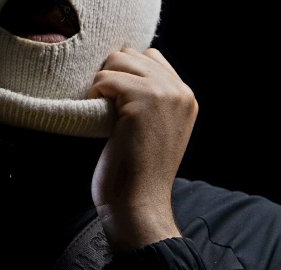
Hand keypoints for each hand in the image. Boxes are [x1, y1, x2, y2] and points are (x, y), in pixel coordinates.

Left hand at [88, 48, 197, 251]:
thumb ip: (151, 102)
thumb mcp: (155, 131)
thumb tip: (122, 73)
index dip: (125, 75)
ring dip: (102, 83)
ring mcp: (164, 93)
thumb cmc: (137, 175)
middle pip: (132, 54)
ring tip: (102, 112)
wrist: (138, 204)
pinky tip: (98, 117)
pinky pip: (105, 78)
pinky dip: (95, 94)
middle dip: (111, 75)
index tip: (115, 103)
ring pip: (118, 60)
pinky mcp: (142, 100)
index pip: (151, 58)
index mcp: (186, 98)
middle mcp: (180, 91)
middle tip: (105, 108)